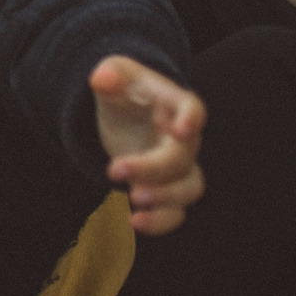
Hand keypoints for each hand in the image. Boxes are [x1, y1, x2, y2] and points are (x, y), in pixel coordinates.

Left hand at [91, 55, 205, 234]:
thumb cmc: (123, 89)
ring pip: (189, 189)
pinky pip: (176, 212)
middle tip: (116, 170)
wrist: (123, 112)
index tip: (182, 130)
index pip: (192, 108)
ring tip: (133, 201)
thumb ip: (109, 74)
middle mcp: (183, 138)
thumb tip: (103, 77)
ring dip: (165, 199)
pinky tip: (134, 222)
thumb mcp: (113, 74)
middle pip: (182, 157)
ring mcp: (178, 166)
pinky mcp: (166, 188)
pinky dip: (160, 222)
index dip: (191, 119)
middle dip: (154, 168)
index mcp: (173, 103)